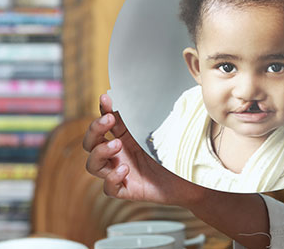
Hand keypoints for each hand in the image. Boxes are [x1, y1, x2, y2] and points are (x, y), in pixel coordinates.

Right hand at [83, 93, 197, 205]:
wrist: (192, 176)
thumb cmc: (178, 150)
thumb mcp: (162, 130)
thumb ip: (149, 116)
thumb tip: (141, 93)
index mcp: (126, 137)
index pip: (105, 123)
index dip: (102, 110)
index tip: (106, 97)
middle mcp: (119, 154)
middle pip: (90, 143)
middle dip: (94, 130)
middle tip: (109, 121)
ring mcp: (120, 172)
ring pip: (93, 165)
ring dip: (100, 152)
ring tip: (117, 145)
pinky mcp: (127, 190)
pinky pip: (108, 188)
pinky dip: (112, 178)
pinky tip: (125, 170)